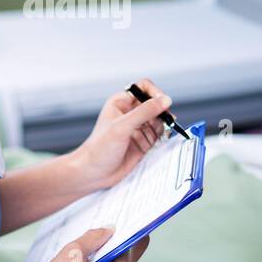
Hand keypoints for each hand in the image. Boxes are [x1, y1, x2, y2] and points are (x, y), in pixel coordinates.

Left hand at [70, 77, 173, 191]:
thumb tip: (165, 100)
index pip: (144, 88)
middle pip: (155, 104)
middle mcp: (130, 113)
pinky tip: (157, 141)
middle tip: (167, 120)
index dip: (155, 93)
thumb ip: (144, 112)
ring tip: (157, 134)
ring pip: (159, 119)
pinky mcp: (144, 142)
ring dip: (162, 125)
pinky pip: (159, 134)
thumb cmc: (99, 149)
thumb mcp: (122, 127)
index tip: (163, 103)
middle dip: (162, 112)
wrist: (94, 173)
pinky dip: (162, 136)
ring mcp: (138, 128)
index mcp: (121, 102)